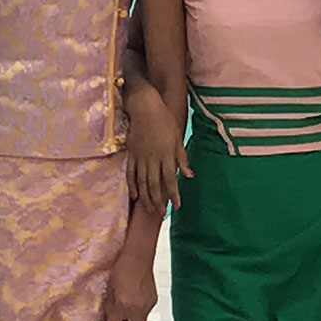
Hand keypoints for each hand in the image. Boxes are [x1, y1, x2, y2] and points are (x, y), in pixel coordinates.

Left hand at [93, 251, 157, 320]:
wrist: (139, 255)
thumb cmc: (121, 268)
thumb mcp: (109, 290)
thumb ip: (109, 308)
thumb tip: (108, 320)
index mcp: (123, 306)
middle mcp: (137, 309)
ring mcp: (148, 306)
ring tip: (125, 306)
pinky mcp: (153, 301)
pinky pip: (144, 314)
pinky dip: (137, 312)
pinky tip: (133, 298)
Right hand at [124, 82, 190, 214]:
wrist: (144, 107)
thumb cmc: (165, 121)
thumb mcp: (178, 137)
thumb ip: (182, 158)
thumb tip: (189, 175)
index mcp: (166, 154)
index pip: (170, 179)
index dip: (173, 194)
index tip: (177, 206)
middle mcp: (153, 158)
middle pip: (155, 184)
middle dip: (159, 200)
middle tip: (162, 213)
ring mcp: (140, 157)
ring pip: (142, 182)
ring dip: (146, 197)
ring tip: (150, 209)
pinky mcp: (131, 154)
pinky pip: (130, 173)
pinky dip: (132, 186)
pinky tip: (134, 196)